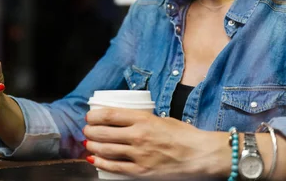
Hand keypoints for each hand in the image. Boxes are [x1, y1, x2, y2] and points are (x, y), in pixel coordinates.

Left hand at [83, 108, 223, 177]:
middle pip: (103, 132)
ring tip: (88, 143)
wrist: (199, 155)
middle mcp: (138, 135)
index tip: (90, 116)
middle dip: (90, 131)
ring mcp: (138, 155)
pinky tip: (94, 159)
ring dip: (92, 145)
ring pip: (106, 149)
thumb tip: (124, 121)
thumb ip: (143, 120)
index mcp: (143, 119)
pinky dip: (101, 162)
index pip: (110, 115)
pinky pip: (115, 167)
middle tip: (87, 130)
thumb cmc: (184, 135)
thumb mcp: (161, 119)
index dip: (95, 116)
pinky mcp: (140, 171)